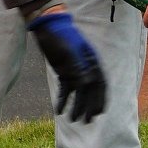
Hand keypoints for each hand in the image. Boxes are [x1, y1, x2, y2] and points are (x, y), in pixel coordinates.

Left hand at [28, 9, 108, 123]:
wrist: (46, 26)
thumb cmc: (61, 36)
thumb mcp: (69, 52)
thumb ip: (77, 68)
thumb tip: (85, 85)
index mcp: (92, 62)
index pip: (100, 84)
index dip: (101, 99)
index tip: (99, 113)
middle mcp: (86, 68)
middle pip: (90, 91)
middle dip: (89, 107)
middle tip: (86, 122)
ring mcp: (75, 70)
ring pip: (78, 92)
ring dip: (76, 106)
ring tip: (72, 120)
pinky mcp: (64, 71)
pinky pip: (66, 89)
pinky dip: (63, 99)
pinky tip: (59, 110)